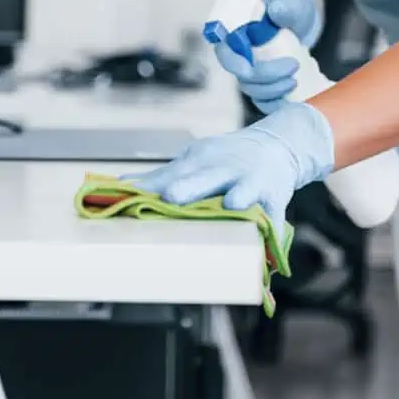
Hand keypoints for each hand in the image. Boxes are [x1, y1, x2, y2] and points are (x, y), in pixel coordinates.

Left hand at [125, 102, 334, 238]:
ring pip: (246, 190)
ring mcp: (252, 182)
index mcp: (201, 160)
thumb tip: (121, 184)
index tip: (129, 193)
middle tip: (171, 196)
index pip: (174, 173)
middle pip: (205, 177)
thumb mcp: (195, 161)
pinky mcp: (275, 199)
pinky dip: (272, 231)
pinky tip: (268, 252)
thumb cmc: (225, 159)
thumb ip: (163, 176)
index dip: (154, 185)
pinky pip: (274, 217)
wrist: (277, 146)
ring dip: (240, 196)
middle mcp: (225, 169)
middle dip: (189, 186)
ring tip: (233, 204)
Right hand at [213, 0, 322, 114]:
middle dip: (267, 77)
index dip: (232, 63)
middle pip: (244, 78)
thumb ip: (285, 7)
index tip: (249, 67)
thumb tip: (274, 10)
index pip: (225, 52)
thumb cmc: (293, 8)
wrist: (303, 21)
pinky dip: (280, 104)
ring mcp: (256, 75)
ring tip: (296, 79)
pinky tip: (296, 98)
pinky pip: (268, 103)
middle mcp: (244, 57)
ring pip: (256, 93)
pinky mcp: (270, 87)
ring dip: (275, 91)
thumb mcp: (292, 4)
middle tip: (294, 65)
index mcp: (241, 35)